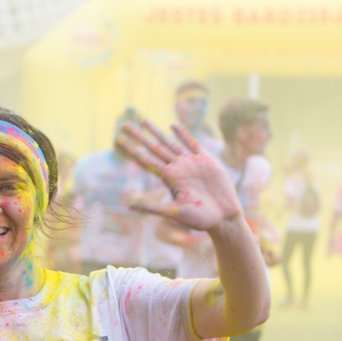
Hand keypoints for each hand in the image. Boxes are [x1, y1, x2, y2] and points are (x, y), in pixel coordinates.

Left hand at [118, 121, 242, 232]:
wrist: (224, 216)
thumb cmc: (200, 219)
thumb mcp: (174, 213)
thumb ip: (152, 208)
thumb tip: (129, 206)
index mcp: (168, 178)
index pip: (145, 160)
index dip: (132, 150)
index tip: (118, 141)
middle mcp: (176, 168)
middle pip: (153, 147)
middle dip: (139, 136)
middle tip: (124, 124)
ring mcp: (190, 162)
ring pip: (169, 142)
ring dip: (156, 132)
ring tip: (143, 121)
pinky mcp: (206, 160)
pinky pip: (191, 143)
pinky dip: (182, 133)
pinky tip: (172, 125)